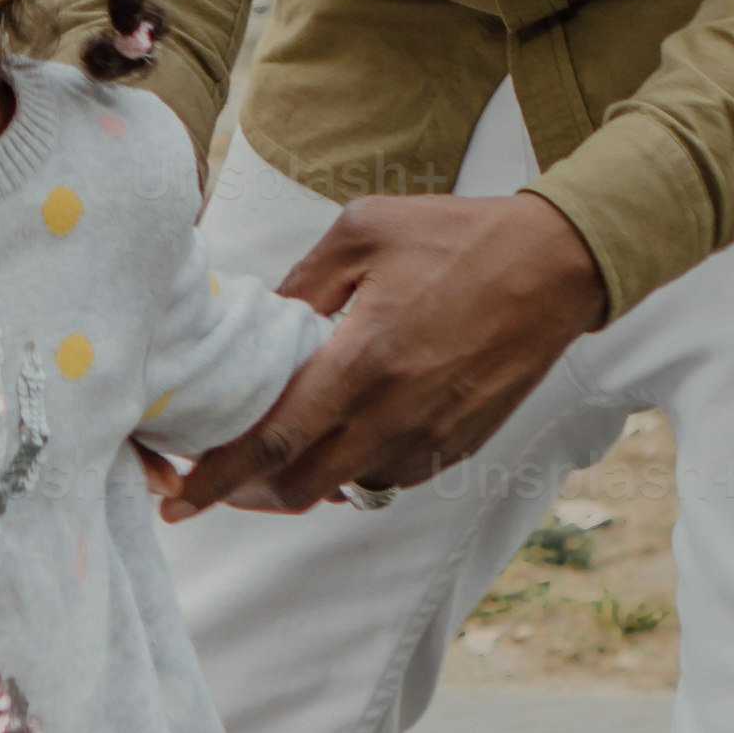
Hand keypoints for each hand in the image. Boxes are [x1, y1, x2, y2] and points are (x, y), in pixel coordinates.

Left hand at [165, 190, 609, 518]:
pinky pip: (389, 477)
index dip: (217, 479)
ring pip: (344, 487)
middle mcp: (396, 414)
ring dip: (302, 479)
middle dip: (247, 493)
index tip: (176, 501)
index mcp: (363, 361)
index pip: (273, 443)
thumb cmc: (457, 237)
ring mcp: (431, 438)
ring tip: (275, 449)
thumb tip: (256, 323)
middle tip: (213, 478)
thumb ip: (299, 284)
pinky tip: (341, 433)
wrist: (557, 266)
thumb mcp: (363, 232)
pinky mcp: (459, 447)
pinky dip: (353, 467)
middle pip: (299, 486)